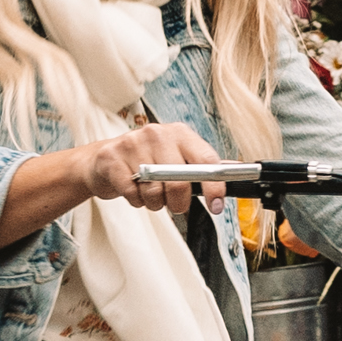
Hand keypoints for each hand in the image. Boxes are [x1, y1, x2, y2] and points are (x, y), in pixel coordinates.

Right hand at [78, 121, 228, 216]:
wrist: (105, 160)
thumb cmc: (147, 161)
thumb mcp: (176, 157)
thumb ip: (203, 165)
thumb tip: (236, 169)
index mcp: (180, 133)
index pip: (206, 160)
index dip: (214, 187)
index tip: (216, 207)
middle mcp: (158, 134)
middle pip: (179, 181)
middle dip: (178, 203)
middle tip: (175, 205)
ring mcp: (133, 144)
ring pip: (154, 190)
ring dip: (155, 203)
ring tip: (150, 195)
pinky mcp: (112, 158)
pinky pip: (131, 193)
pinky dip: (135, 201)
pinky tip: (134, 191)